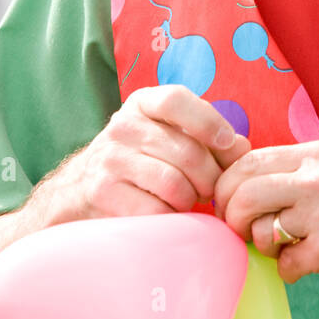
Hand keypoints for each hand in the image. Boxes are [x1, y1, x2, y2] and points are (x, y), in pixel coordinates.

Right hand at [36, 86, 249, 224]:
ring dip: (190, 201)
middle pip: (187, 152)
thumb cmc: (137, 164)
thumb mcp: (166, 138)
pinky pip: (156, 211)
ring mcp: (109, 159)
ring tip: (186, 203)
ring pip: (175, 185)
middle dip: (210, 178)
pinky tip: (167, 216)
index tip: (228, 143)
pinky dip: (170, 219)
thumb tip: (243, 149)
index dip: (209, 121)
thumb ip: (206, 137)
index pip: (176, 100)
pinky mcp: (102, 193)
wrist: (75, 194)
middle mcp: (122, 126)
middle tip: (210, 192)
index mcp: (141, 104)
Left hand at [213, 138, 318, 282]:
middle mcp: (317, 179)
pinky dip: (289, 268)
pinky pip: (284, 264)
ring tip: (286, 245)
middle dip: (233, 217)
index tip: (230, 202)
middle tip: (243, 229)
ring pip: (260, 231)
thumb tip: (244, 182)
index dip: (228, 185)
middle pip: (243, 194)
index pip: (248, 161)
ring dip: (265, 245)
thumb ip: (297, 168)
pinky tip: (307, 263)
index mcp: (316, 154)